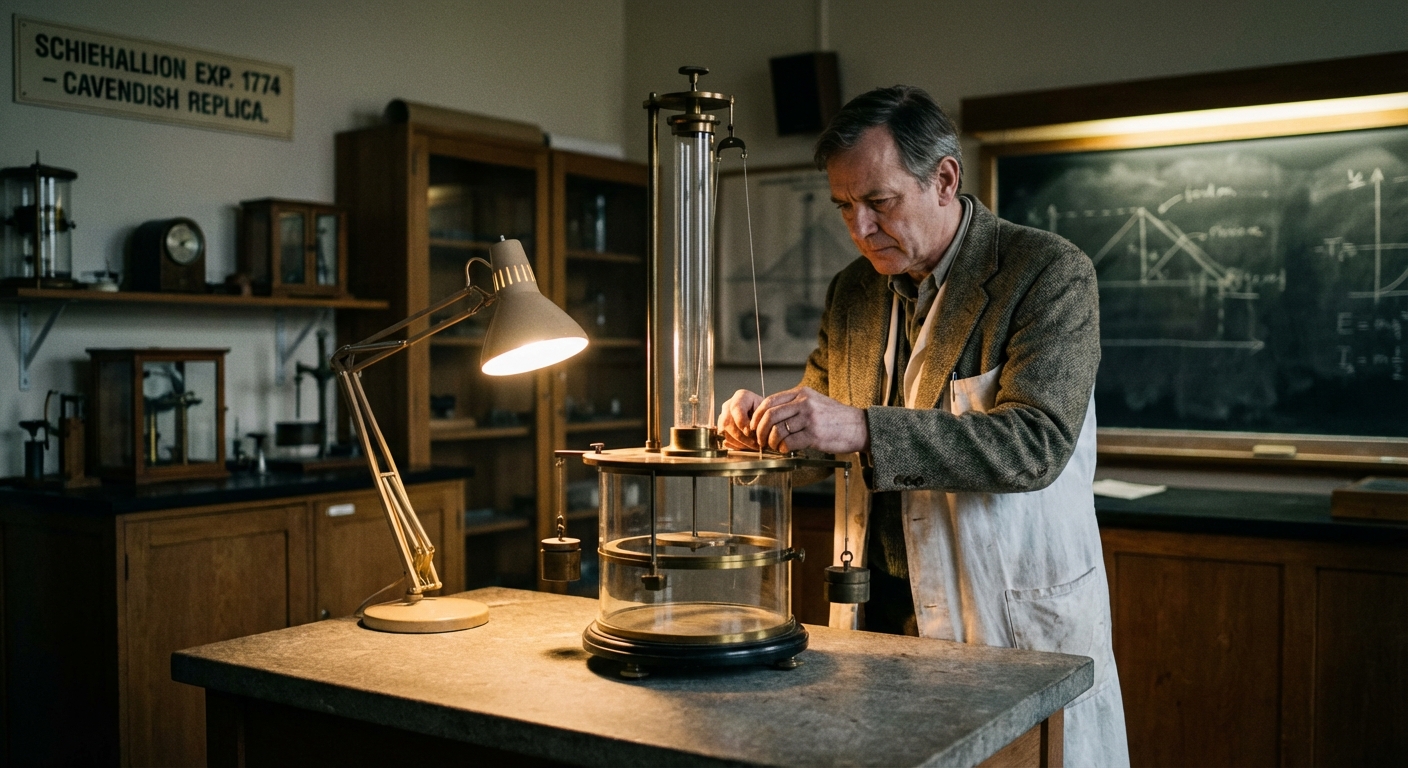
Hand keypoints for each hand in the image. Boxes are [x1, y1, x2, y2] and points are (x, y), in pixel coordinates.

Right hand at [718, 389, 763, 449]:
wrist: (766, 417)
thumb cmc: (768, 413)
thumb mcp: (767, 412)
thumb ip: (759, 419)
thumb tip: (748, 432)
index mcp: (741, 397)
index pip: (735, 408)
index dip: (741, 421)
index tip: (750, 432)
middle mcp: (729, 405)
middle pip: (727, 422)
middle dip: (741, 436)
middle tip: (754, 443)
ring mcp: (724, 417)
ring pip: (726, 432)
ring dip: (740, 443)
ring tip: (754, 446)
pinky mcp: (723, 430)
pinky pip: (726, 440)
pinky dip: (737, 446)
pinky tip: (747, 446)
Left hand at [749, 386, 868, 453]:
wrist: (859, 426)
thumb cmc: (836, 417)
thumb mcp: (815, 401)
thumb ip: (795, 404)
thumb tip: (771, 415)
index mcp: (802, 393)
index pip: (769, 402)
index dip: (757, 416)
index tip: (754, 427)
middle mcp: (804, 403)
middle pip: (770, 416)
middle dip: (760, 431)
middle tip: (760, 441)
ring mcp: (810, 418)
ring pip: (778, 430)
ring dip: (771, 442)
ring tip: (774, 446)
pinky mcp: (815, 435)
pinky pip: (789, 443)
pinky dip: (783, 449)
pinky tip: (785, 450)